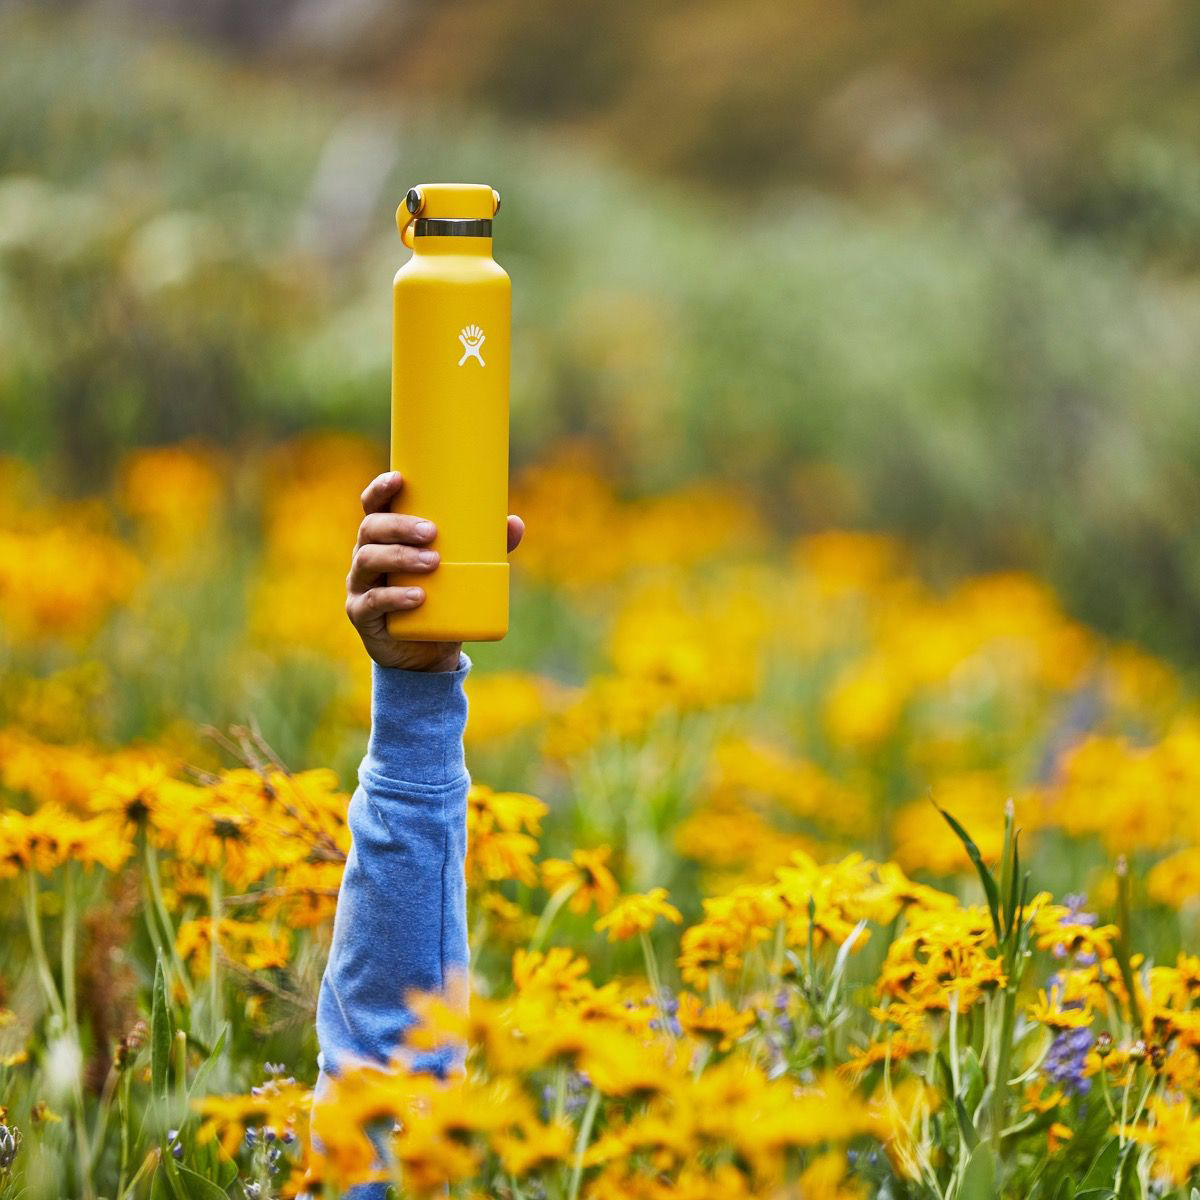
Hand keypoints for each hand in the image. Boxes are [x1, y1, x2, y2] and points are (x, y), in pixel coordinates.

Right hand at [346, 472, 524, 671]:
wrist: (426, 654)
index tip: (400, 479)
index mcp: (383, 538)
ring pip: (369, 561)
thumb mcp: (463, 572)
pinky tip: (417, 597)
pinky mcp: (363, 615)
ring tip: (433, 562)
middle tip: (432, 532)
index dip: (379, 490)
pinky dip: (395, 598)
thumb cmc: (441, 600)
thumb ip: (487, 549)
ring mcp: (360, 585)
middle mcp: (365, 556)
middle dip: (399, 526)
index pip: (373, 507)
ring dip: (400, 558)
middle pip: (370, 530)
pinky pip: (372, 603)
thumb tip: (515, 523)